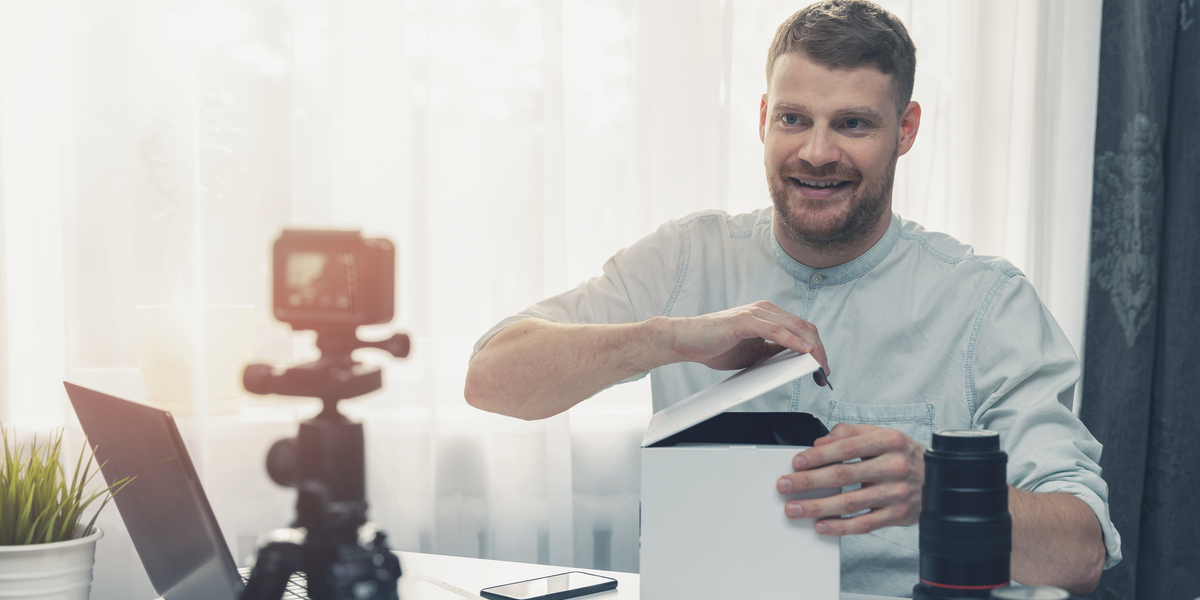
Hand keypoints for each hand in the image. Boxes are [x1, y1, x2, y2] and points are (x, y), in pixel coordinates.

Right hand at [668, 301, 830, 384]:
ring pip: (794, 326)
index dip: (816, 347)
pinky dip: (792, 340)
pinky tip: (804, 351)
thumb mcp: (752, 352)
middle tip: (825, 371)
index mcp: (767, 316)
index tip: (822, 369)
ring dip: (811, 347)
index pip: (801, 328)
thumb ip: (772, 351)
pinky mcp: (744, 321)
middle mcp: (764, 310)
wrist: (686, 340)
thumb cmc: (714, 345)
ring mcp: (755, 313)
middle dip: (819, 350)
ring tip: (819, 364)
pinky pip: (775, 330)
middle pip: (804, 326)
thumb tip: (795, 360)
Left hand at [775, 423, 924, 534]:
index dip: (818, 456)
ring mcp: (896, 493)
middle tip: (785, 486)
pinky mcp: (898, 515)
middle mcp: (893, 466)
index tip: (796, 462)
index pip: (845, 448)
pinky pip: (864, 524)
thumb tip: (819, 443)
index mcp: (888, 441)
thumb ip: (849, 434)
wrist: (940, 479)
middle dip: (809, 482)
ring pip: (850, 502)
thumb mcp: (881, 434)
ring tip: (795, 509)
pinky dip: (840, 527)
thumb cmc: (903, 455)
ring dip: (817, 507)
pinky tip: (821, 526)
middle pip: (843, 475)